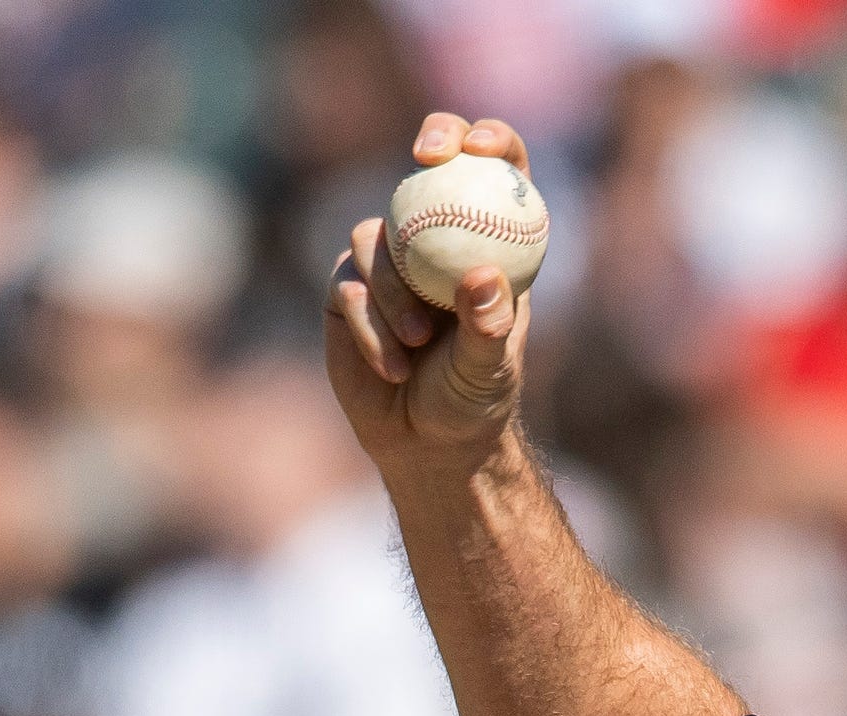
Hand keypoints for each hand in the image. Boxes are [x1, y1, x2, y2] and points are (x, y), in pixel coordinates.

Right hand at [322, 114, 534, 477]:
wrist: (427, 443)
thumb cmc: (474, 403)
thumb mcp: (489, 370)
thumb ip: (488, 326)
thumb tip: (483, 277)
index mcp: (490, 248)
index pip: (500, 174)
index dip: (490, 141)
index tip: (479, 144)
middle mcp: (438, 242)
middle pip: (431, 168)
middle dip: (434, 142)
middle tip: (428, 156)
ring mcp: (390, 262)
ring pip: (377, 238)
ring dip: (393, 291)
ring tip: (417, 343)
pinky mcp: (346, 290)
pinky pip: (347, 287)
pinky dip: (368, 327)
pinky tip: (393, 367)